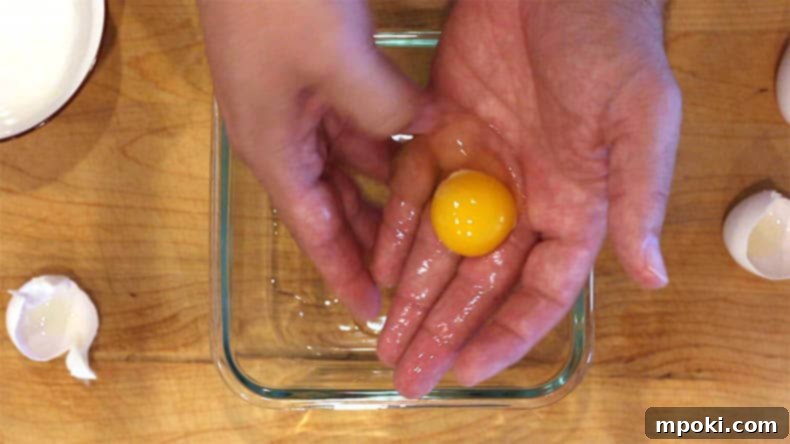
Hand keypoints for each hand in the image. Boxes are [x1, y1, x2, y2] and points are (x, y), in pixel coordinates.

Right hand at [198, 0, 424, 320]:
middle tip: (410, 271)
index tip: (371, 310)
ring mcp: (297, 103)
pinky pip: (355, 122)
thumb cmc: (275, 0)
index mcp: (275, 148)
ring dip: (384, 190)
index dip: (343, 272)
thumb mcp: (337, 62)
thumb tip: (427, 133)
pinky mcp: (312, 73)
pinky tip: (420, 146)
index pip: (314, 230)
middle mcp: (282, 135)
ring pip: (349, 165)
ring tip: (427, 219)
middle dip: (368, 239)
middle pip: (332, 204)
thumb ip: (386, 109)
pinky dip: (387, 140)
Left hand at [372, 0, 681, 397]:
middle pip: (479, 280)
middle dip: (443, 329)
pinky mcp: (441, 131)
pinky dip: (393, 227)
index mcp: (574, 204)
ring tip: (384, 336)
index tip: (467, 368)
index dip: (505, 333)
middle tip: (408, 376)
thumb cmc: (611, 41)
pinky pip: (412, 190)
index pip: (538, 289)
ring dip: (413, 292)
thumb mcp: (641, 120)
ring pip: (440, 244)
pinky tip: (377, 265)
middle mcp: (523, 195)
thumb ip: (640, 198)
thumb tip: (653, 276)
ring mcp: (480, 166)